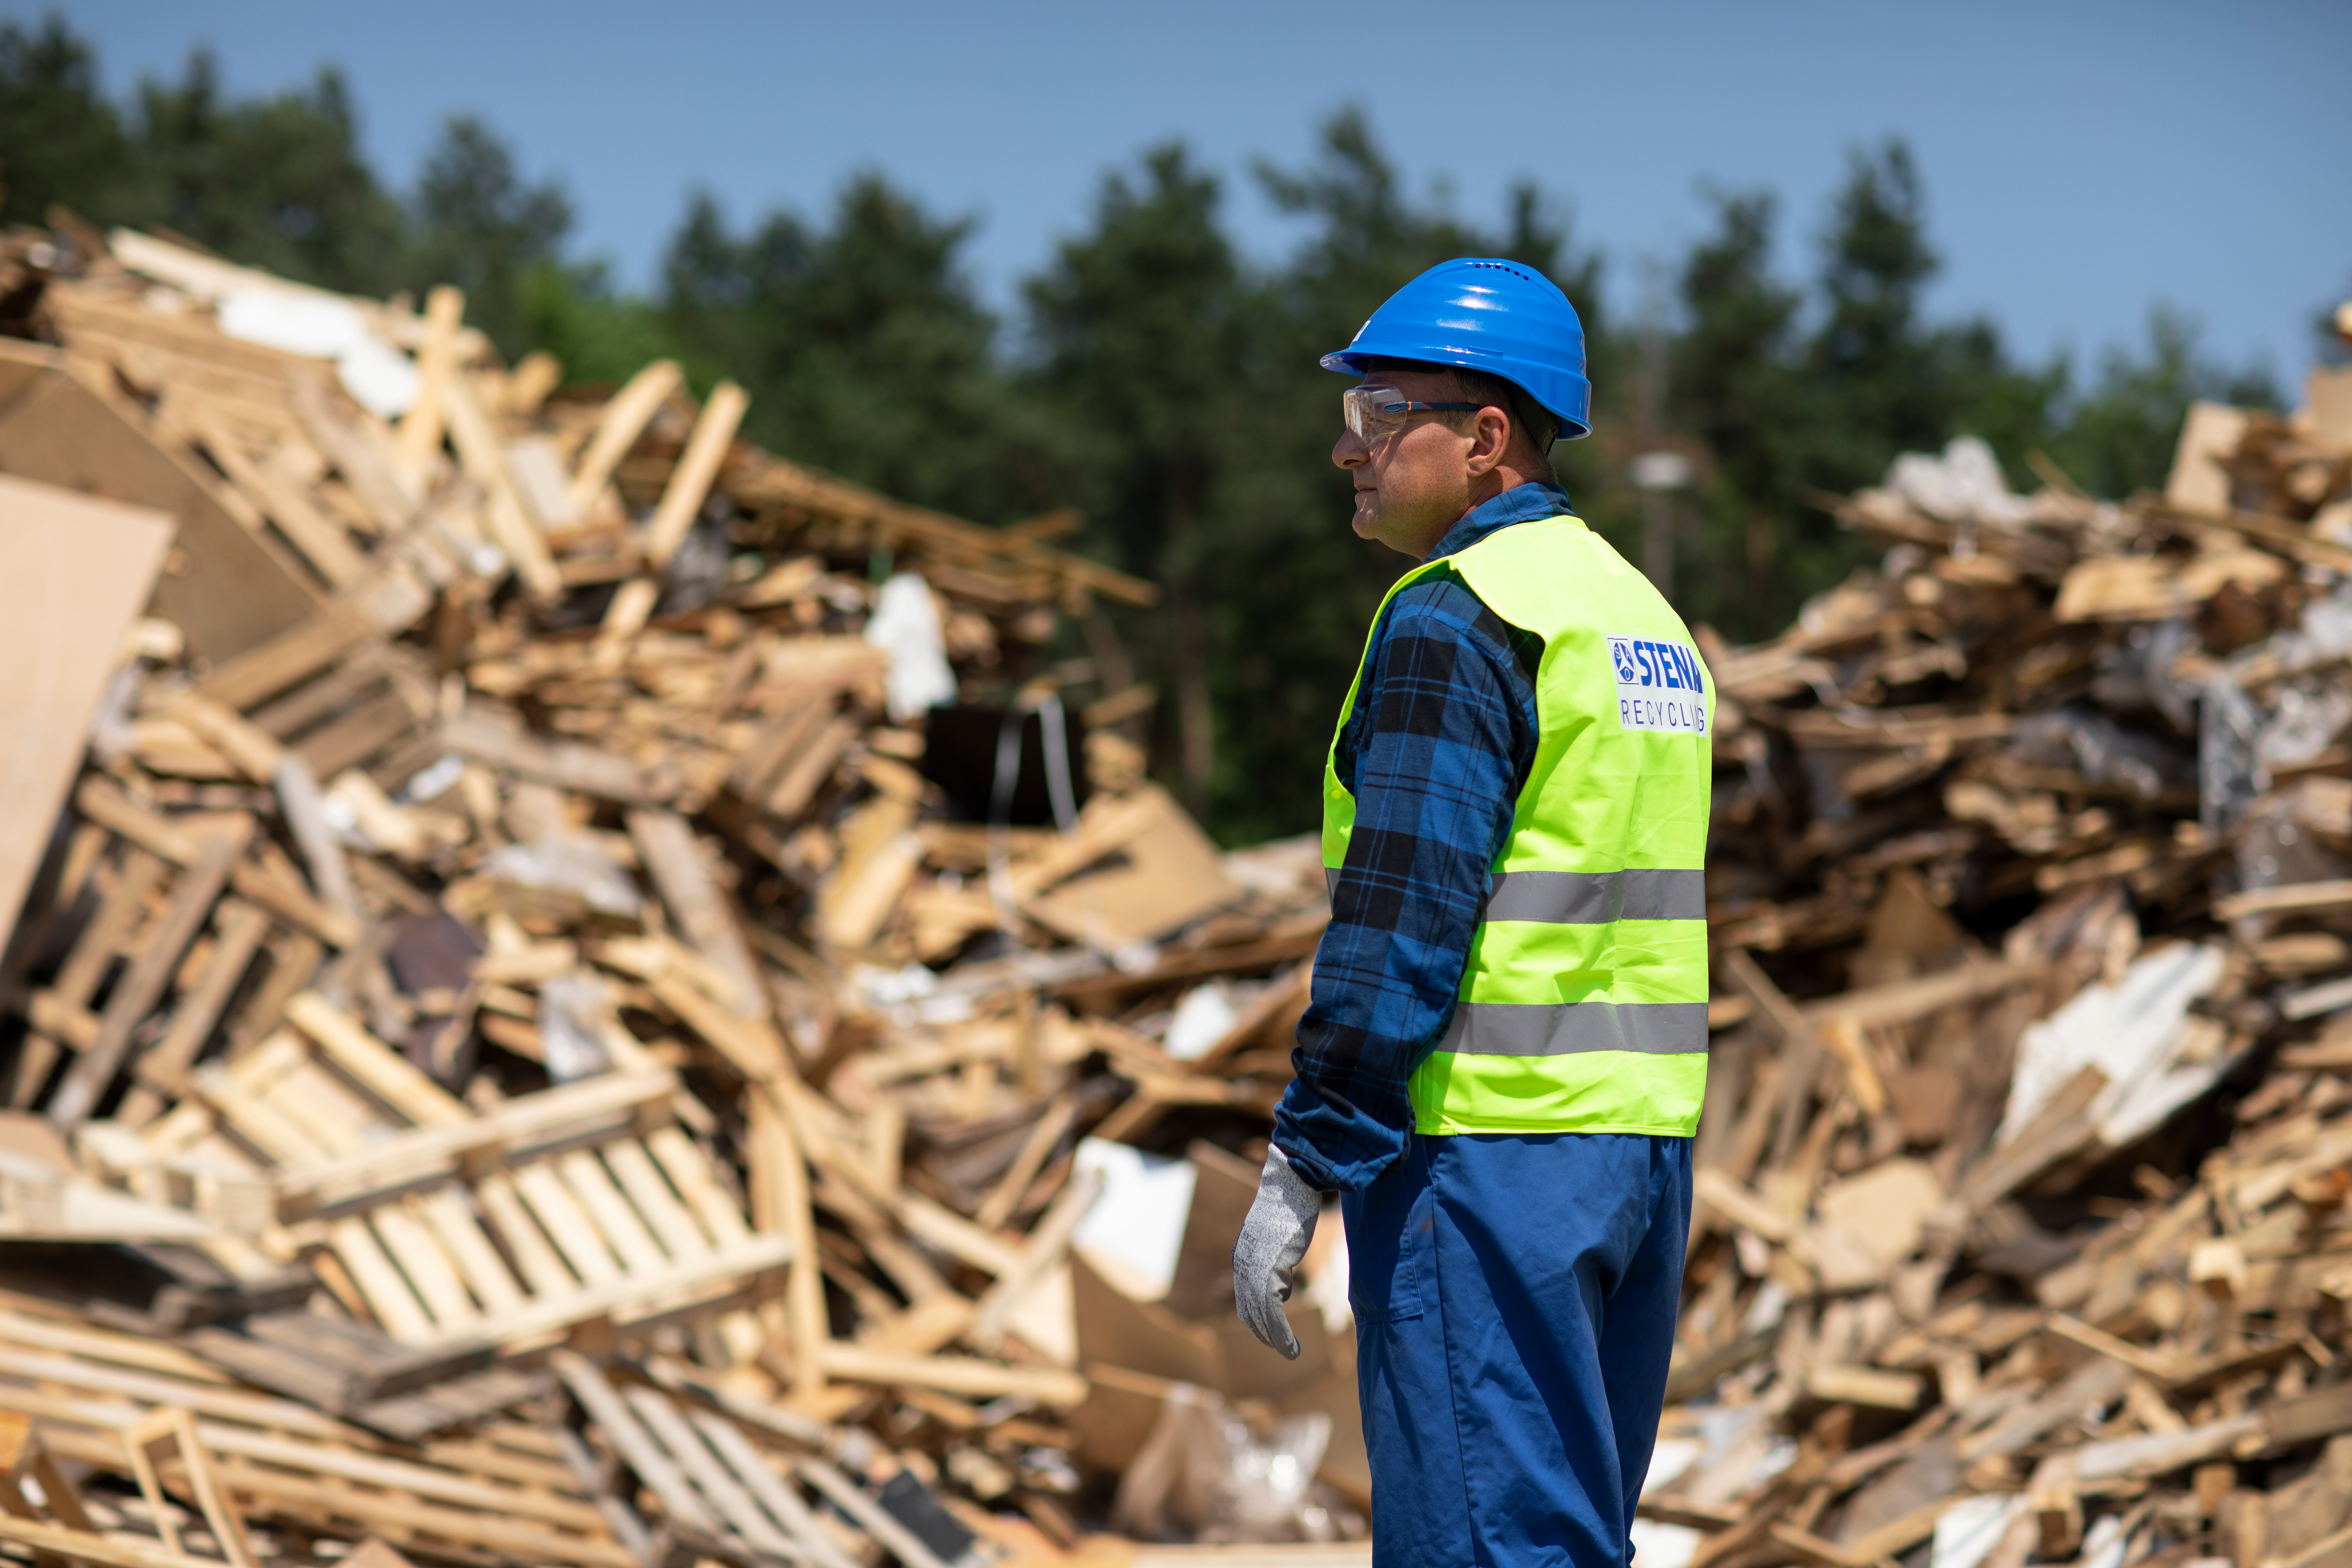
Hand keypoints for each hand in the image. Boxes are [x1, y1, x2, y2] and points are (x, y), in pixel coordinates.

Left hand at [1232, 1146, 1321, 1358]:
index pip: (1245, 1298)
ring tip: (1290, 1353)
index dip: (1259, 1319)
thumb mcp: (1278, 1236)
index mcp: (1243, 1256)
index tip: (1274, 1333)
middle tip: (1283, 1349)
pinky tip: (1292, 1345)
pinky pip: (1272, 1312)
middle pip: (1248, 1311)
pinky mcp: (1269, 1270)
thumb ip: (1275, 1259)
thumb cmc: (1291, 1203)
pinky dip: (1280, 1333)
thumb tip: (1282, 1285)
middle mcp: (1243, 1265)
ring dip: (1275, 1339)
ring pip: (1260, 1316)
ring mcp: (1254, 1269)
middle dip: (1265, 1334)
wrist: (1292, 1182)